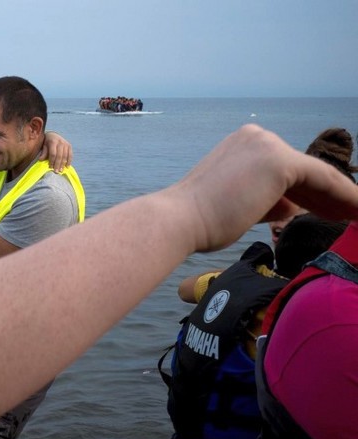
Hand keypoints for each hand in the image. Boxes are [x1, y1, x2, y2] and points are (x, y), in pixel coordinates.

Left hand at [39, 131, 71, 172]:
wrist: (53, 134)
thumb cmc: (47, 142)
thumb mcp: (44, 145)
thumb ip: (44, 152)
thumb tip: (40, 160)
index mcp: (53, 141)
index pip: (53, 153)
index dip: (52, 161)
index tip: (50, 167)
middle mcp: (60, 142)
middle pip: (59, 155)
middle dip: (57, 164)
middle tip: (56, 171)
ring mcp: (66, 143)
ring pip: (65, 156)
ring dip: (63, 164)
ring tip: (61, 170)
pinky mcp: (69, 146)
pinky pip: (70, 155)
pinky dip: (69, 161)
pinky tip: (67, 167)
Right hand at [176, 124, 357, 253]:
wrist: (179, 220)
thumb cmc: (198, 220)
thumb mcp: (237, 204)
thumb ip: (265, 199)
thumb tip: (290, 205)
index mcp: (241, 146)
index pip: (284, 170)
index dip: (309, 193)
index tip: (327, 212)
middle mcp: (256, 137)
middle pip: (302, 171)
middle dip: (326, 196)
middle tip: (349, 216)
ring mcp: (268, 146)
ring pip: (315, 176)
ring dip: (341, 199)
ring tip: (357, 217)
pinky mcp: (279, 162)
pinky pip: (323, 180)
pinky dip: (344, 197)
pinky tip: (357, 213)